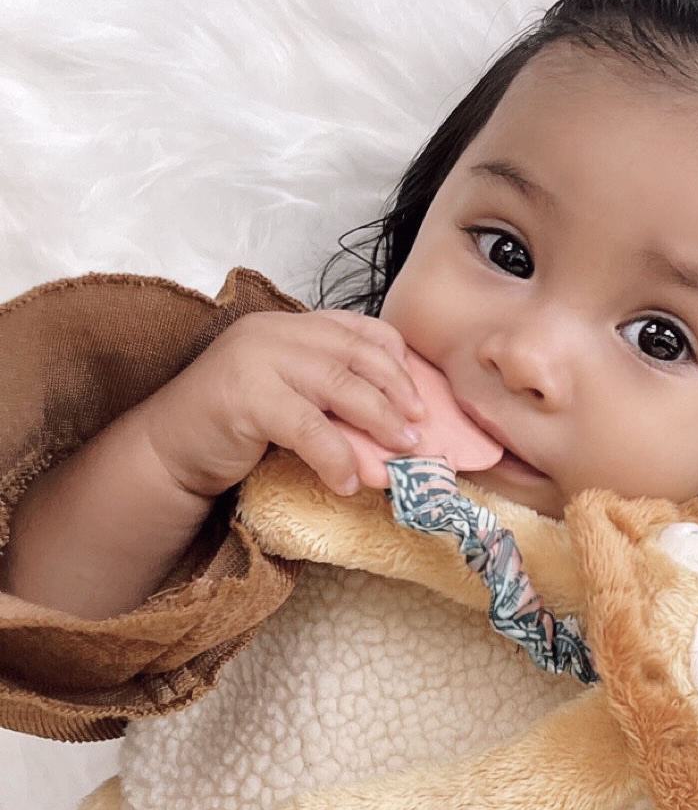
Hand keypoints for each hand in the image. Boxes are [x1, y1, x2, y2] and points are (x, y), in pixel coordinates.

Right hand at [139, 309, 426, 499]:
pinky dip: (336, 457)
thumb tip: (398, 425)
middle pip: (356, 355)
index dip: (396, 362)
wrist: (165, 453)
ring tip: (401, 453)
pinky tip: (348, 483)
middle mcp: (275, 332)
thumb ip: (329, 394)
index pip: (358, 330)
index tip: (420, 397)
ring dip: (378, 422)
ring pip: (339, 386)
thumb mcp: (289, 399)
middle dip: (397, 392)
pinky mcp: (245, 396)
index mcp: (289, 326)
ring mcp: (257, 359)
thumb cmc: (231, 430)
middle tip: (420, 429)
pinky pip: (308, 428)